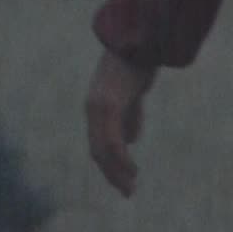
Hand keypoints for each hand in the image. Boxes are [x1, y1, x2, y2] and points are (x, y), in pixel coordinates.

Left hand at [85, 47, 154, 196]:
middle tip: (127, 192)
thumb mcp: (133, 94)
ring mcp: (99, 107)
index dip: (109, 165)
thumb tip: (131, 140)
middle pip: (97, 151)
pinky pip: (112, 140)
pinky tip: (132, 169)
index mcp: (96, 107)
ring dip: (117, 172)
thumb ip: (130, 116)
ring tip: (130, 187)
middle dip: (112, 174)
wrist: (139, 39)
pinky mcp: (109, 105)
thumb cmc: (138, 63)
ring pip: (103, 150)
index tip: (123, 181)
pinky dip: (121, 159)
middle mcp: (93, 109)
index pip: (97, 143)